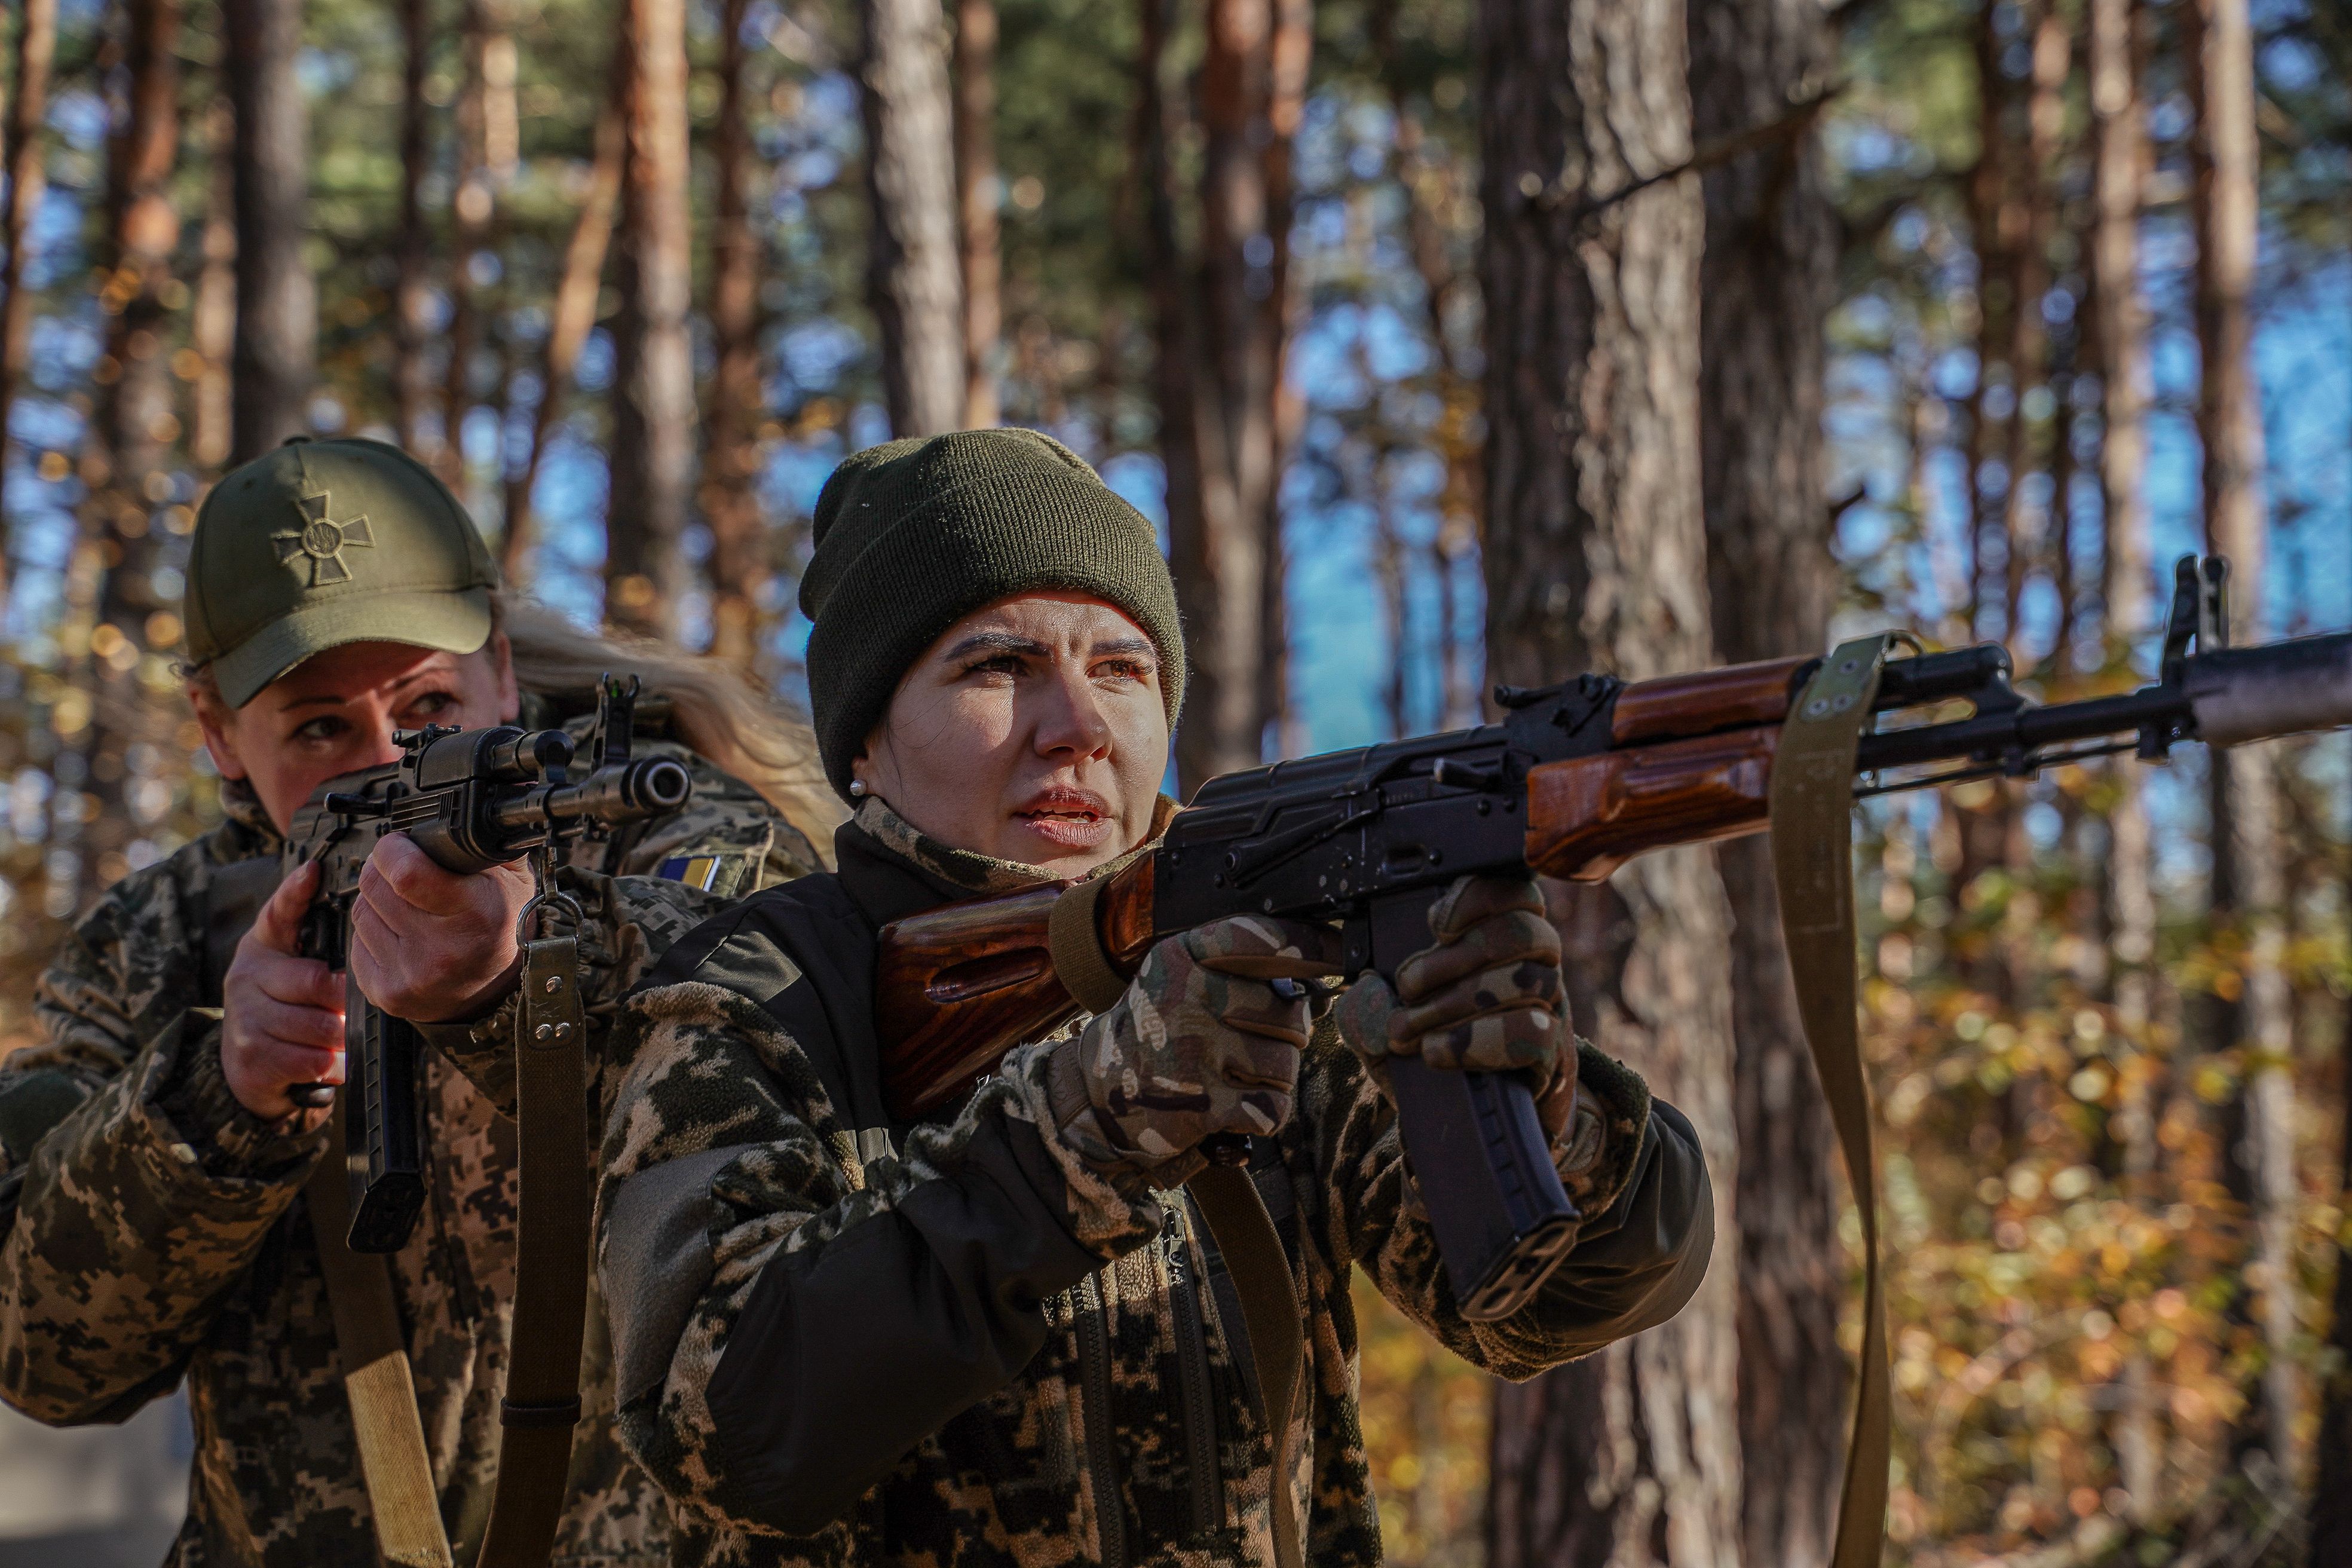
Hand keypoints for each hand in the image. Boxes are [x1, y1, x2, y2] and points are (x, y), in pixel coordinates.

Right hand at [221, 860, 343, 1123]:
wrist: (247, 1067)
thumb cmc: (285, 1007)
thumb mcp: (293, 968)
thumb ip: (318, 942)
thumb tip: (360, 916)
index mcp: (263, 946)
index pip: (278, 912)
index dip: (296, 892)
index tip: (313, 871)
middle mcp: (246, 977)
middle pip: (315, 982)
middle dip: (343, 999)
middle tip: (351, 1007)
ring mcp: (245, 1019)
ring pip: (319, 1026)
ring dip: (340, 1036)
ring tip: (340, 1035)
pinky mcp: (252, 1060)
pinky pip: (313, 1060)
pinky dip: (331, 1065)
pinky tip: (329, 1060)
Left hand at [347, 834, 534, 1023]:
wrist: (495, 990)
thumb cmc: (500, 927)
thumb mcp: (513, 880)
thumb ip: (488, 840)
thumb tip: (492, 794)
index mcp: (475, 915)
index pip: (405, 873)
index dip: (394, 850)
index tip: (402, 845)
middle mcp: (441, 951)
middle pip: (373, 887)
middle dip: (382, 870)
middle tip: (405, 874)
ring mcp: (410, 977)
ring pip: (359, 912)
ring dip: (376, 902)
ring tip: (408, 908)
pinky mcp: (386, 993)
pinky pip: (355, 943)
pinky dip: (372, 933)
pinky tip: (400, 936)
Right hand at [1049, 915, 1343, 1186]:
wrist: (1095, 1097)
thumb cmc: (1154, 1033)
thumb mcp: (1178, 979)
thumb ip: (1237, 969)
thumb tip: (1317, 974)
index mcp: (1180, 956)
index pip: (1257, 937)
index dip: (1307, 944)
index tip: (1341, 952)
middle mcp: (1185, 996)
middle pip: (1289, 1013)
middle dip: (1286, 1036)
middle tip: (1252, 1045)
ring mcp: (1191, 1050)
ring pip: (1286, 1065)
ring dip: (1274, 1079)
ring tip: (1236, 1078)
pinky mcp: (1199, 1104)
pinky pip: (1271, 1108)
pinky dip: (1263, 1114)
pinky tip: (1235, 1109)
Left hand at [1333, 874, 1574, 1132]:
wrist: (1470, 1124)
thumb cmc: (1431, 1056)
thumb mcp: (1386, 1027)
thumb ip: (1369, 1004)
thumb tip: (1367, 987)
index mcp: (1498, 941)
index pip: (1514, 891)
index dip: (1479, 896)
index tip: (1435, 924)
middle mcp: (1535, 965)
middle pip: (1523, 931)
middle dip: (1456, 957)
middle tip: (1408, 986)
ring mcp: (1551, 1009)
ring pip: (1530, 980)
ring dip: (1458, 1002)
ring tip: (1411, 1030)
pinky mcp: (1555, 1056)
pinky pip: (1534, 1034)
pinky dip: (1477, 1042)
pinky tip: (1438, 1054)